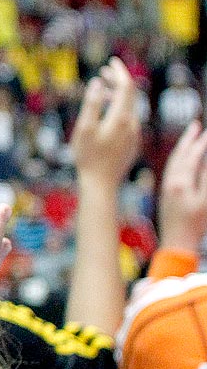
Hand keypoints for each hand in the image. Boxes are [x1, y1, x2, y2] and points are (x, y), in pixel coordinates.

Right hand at [69, 57, 140, 192]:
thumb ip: (91, 104)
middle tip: (104, 72)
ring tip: (102, 91)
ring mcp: (134, 133)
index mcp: (121, 117)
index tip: (111, 61)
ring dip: (118, 95)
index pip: (126, 86)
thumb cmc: (88, 157)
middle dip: (118, 80)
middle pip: (130, 94)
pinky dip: (119, 108)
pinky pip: (129, 118)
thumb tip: (97, 82)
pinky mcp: (132, 141)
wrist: (101, 183)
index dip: (119, 71)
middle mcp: (132, 123)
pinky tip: (107, 112)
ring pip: (130, 106)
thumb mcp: (84, 128)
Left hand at [156, 119, 206, 252]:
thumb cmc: (195, 225)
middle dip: (189, 139)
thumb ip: (206, 177)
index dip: (203, 143)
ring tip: (190, 137)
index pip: (193, 156)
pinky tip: (182, 159)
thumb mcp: (206, 200)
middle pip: (179, 155)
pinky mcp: (166, 195)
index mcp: (180, 182)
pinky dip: (177, 160)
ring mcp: (166, 188)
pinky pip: (171, 171)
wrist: (176, 243)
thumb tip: (205, 160)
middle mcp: (170, 183)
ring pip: (173, 163)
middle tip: (196, 125)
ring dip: (182, 148)